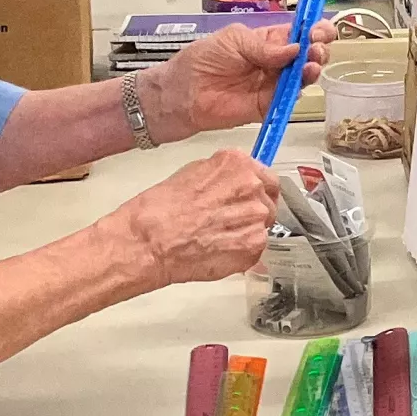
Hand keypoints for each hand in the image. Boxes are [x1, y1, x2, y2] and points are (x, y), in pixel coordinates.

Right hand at [111, 150, 277, 284]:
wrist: (150, 241)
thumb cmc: (160, 210)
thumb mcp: (191, 174)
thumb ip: (223, 176)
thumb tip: (234, 183)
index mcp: (237, 164)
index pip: (265, 178)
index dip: (256, 192)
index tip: (249, 200)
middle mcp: (251, 187)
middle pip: (267, 202)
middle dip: (250, 213)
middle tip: (226, 223)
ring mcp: (256, 217)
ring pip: (262, 226)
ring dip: (245, 232)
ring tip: (217, 237)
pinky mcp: (254, 244)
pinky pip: (256, 247)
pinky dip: (242, 250)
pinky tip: (219, 249)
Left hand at [149, 21, 334, 136]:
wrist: (180, 94)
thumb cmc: (201, 60)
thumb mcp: (233, 40)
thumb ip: (264, 46)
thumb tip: (294, 49)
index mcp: (267, 41)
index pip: (298, 33)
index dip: (313, 29)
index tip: (320, 29)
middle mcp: (274, 62)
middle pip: (307, 54)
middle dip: (318, 47)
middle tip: (316, 47)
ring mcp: (272, 84)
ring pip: (302, 76)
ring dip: (313, 67)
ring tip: (313, 62)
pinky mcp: (267, 106)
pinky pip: (288, 98)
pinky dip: (299, 88)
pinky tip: (303, 78)